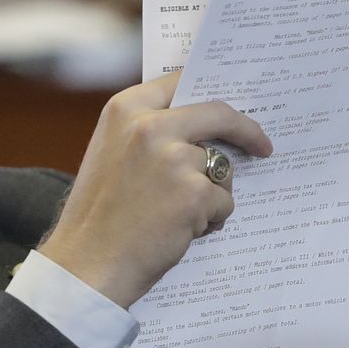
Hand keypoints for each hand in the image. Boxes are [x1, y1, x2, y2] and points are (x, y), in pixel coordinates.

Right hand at [40, 72, 272, 307]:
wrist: (86, 264)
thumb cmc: (97, 217)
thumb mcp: (110, 155)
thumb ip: (145, 134)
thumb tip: (197, 133)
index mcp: (125, 110)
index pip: (180, 83)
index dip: (208, 92)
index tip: (229, 104)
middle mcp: (150, 126)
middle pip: (217, 114)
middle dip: (246, 130)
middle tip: (262, 145)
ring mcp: (175, 158)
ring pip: (220, 168)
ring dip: (210, 194)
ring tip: (176, 217)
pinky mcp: (195, 194)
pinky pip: (223, 202)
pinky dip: (210, 221)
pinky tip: (179, 232)